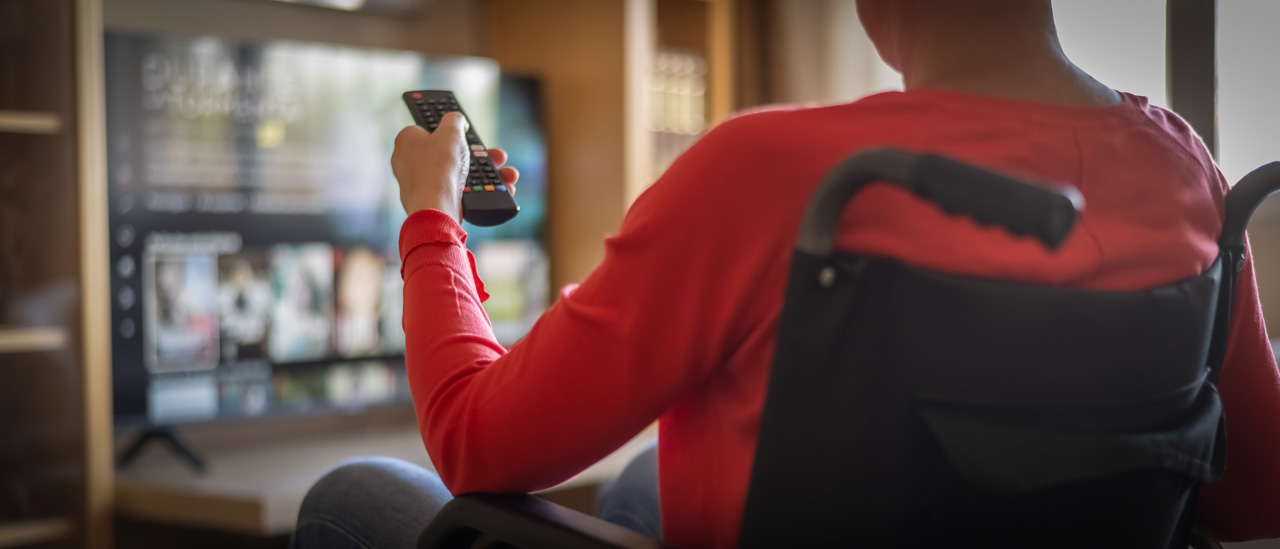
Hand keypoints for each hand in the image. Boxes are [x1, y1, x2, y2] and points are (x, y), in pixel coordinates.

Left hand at [391, 113, 519, 219]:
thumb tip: (457, 120)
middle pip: (448, 153)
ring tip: (505, 176)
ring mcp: (418, 183)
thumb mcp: (451, 130)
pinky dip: (475, 191)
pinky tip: (496, 190)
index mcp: (406, 140)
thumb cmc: (439, 167)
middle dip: (476, 155)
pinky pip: (455, 192)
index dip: (449, 130)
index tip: (465, 132)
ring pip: (455, 173)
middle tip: (493, 155)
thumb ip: (455, 119)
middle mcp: (407, 161)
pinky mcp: (430, 200)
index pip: (429, 128)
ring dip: (483, 174)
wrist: (435, 208)